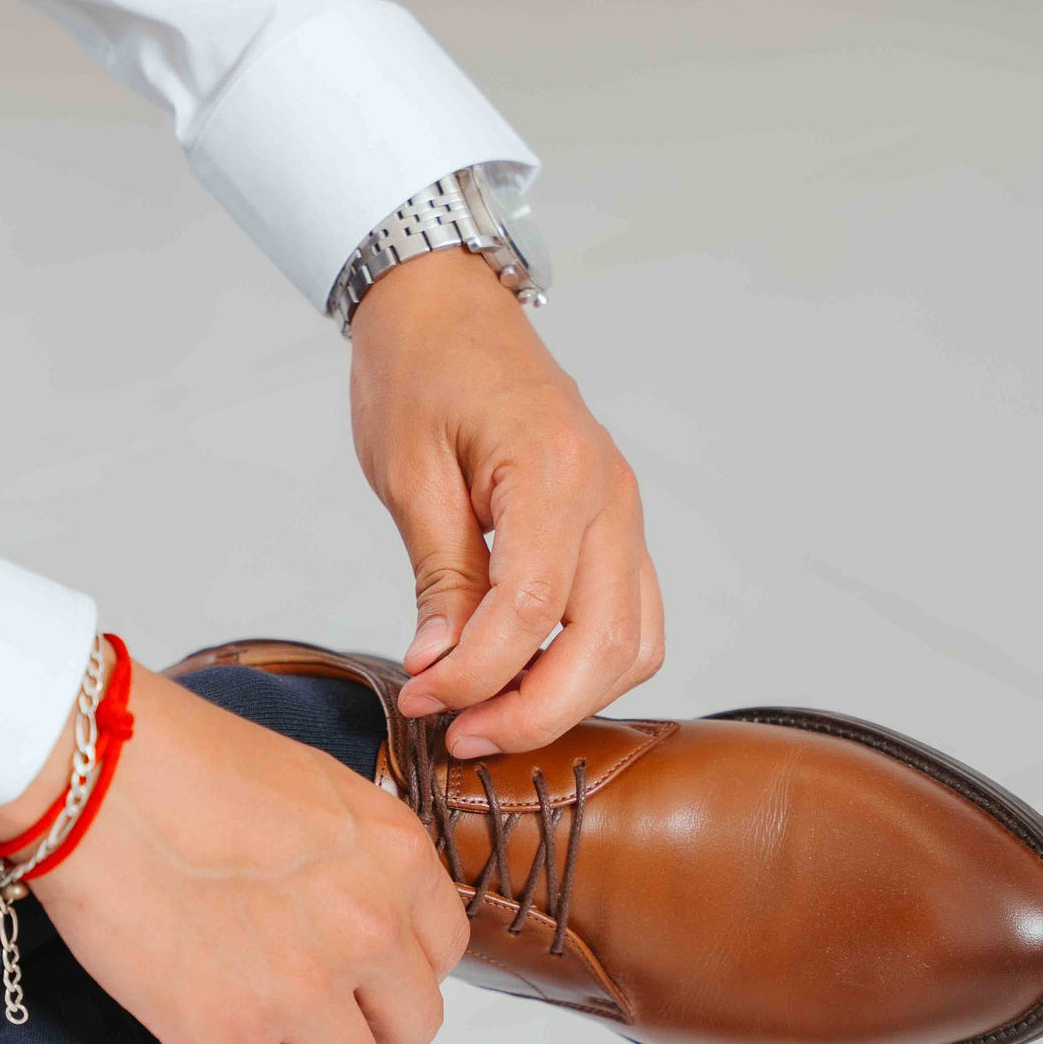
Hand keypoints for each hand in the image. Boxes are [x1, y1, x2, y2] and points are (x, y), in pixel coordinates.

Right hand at [0, 653, 466, 1043]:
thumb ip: (358, 856)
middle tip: (312, 1007)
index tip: (357, 967)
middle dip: (365, 1023)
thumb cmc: (184, 761)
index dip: (395, 966)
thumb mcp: (315, 785)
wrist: (96, 774)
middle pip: (412, 1026)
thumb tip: (358, 904)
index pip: (445, 954)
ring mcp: (303, 988)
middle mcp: (369, 926)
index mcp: (397, 858)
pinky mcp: (230, 1035)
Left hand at [349, 247, 661, 759]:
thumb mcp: (408, 471)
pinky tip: (527, 680)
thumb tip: (440, 666)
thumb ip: (439, 574)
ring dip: (570, 699)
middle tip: (461, 736)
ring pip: (634, 644)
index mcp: (554, 470)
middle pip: (604, 644)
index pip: (532, 609)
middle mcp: (609, 495)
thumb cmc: (420, 371)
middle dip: (534, 711)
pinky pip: (632, 618)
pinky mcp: (618, 526)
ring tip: (490, 717)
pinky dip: (591, 667)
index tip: (424, 699)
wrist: (448, 308)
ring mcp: (624, 512)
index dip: (477, 674)